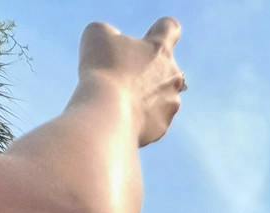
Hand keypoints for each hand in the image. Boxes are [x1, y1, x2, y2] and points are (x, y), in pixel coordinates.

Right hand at [78, 17, 185, 145]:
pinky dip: (137, 117)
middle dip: (147, 70)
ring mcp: (170, 103)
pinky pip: (151, 119)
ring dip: (142, 95)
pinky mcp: (162, 127)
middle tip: (123, 74)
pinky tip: (120, 116)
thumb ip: (110, 33)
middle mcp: (172, 76)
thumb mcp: (97, 35)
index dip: (162, 29)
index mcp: (159, 50)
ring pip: (159, 95)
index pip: (170, 28)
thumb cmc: (103, 69)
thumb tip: (114, 45)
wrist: (108, 114)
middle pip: (165, 67)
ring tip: (118, 98)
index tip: (156, 34)